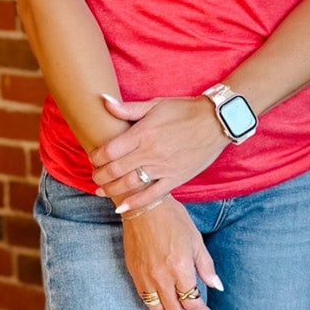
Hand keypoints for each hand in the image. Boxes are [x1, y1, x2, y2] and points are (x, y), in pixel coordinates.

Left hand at [90, 94, 228, 213]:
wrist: (216, 121)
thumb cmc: (185, 110)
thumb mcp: (155, 104)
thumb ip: (128, 108)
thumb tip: (103, 101)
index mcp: (142, 133)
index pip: (109, 151)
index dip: (96, 157)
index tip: (94, 158)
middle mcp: (150, 153)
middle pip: (115, 170)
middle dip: (99, 175)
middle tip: (95, 176)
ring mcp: (163, 168)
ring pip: (129, 184)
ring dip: (111, 190)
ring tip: (102, 190)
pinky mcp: (175, 179)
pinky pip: (152, 195)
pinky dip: (135, 203)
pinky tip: (122, 208)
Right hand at [122, 197, 222, 309]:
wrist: (143, 205)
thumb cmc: (173, 218)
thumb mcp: (196, 240)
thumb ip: (206, 266)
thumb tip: (218, 286)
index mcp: (180, 267)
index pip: (192, 301)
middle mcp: (162, 276)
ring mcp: (145, 276)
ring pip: (158, 309)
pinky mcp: (134, 273)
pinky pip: (145, 299)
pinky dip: (155, 309)